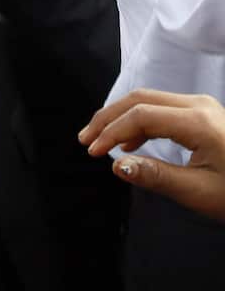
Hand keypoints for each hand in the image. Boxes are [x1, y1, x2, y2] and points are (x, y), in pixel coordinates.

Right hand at [80, 89, 224, 219]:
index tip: (93, 153)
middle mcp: (199, 105)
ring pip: (149, 100)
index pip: (140, 115)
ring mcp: (203, 107)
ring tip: (101, 140)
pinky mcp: (204, 114)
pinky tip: (130, 141)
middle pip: (140, 99)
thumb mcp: (198, 192)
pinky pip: (162, 107)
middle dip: (108, 118)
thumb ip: (155, 176)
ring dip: (121, 117)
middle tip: (85, 140)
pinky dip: (139, 120)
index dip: (111, 132)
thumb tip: (117, 165)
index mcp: (198, 121)